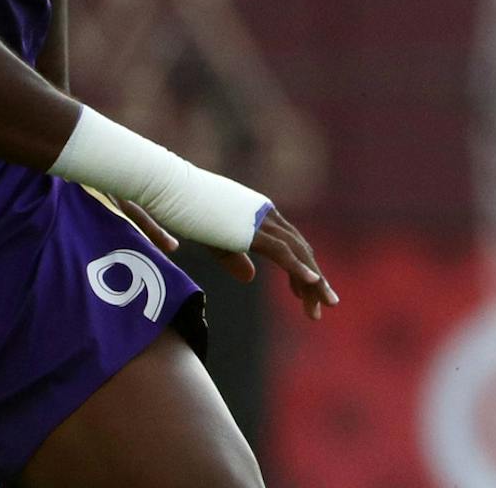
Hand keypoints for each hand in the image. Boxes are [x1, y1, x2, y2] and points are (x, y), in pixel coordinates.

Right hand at [123, 198, 337, 319]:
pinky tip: (312, 283)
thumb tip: (251, 277)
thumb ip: (234, 257)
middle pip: (300, 250)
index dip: (302, 272)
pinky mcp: (250, 228)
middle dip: (315, 281)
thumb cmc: (184, 209)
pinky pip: (281, 251)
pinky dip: (298, 268)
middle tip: (327, 307)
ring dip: (313, 281)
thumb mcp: (214, 239)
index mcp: (259, 215)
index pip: (290, 247)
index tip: (308, 297)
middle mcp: (266, 214)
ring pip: (297, 252)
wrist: (168, 188)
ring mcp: (260, 219)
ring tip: (324, 306)